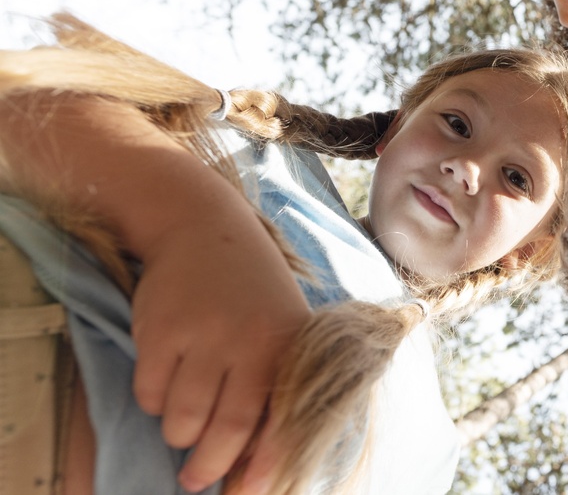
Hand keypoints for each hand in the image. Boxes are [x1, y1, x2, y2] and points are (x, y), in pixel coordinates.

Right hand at [130, 215, 309, 492]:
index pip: (281, 421)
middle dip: (208, 467)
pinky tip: (165, 378)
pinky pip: (150, 394)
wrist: (206, 228)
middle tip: (195, 479)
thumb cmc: (252, 293)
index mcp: (289, 347)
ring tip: (183, 420)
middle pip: (227, 431)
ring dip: (178, 433)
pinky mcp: (162, 329)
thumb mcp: (281, 329)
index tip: (246, 493)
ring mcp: (205, 335)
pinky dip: (153, 401)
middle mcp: (252, 342)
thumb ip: (274, 387)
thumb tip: (255, 460)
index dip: (263, 465)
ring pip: (182, 419)